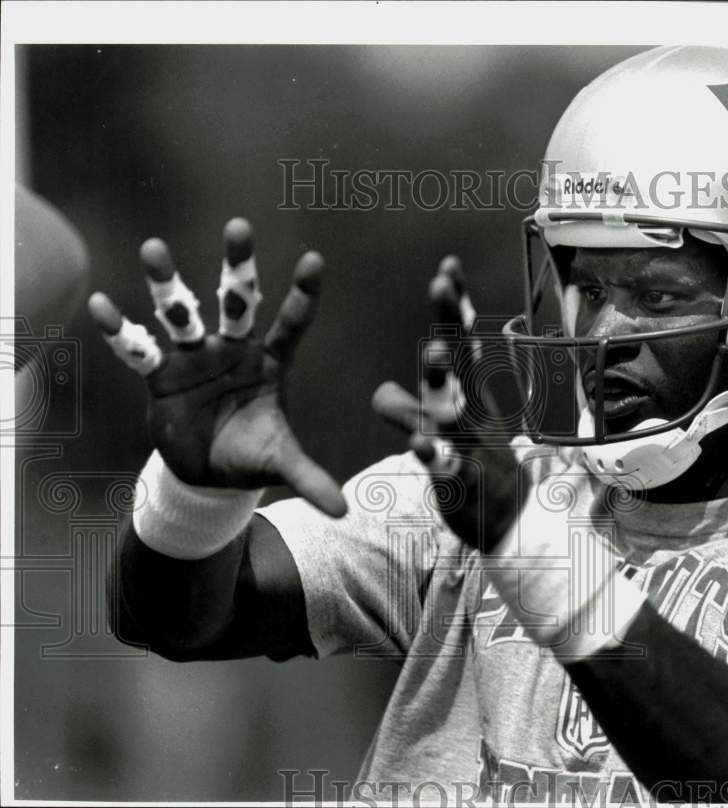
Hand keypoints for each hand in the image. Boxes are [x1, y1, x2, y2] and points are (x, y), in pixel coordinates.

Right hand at [88, 218, 346, 516]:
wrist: (208, 473)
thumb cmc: (252, 456)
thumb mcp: (281, 464)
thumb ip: (309, 479)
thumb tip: (343, 510)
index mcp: (270, 363)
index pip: (290, 323)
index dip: (302, 295)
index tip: (314, 260)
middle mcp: (233, 350)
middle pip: (236, 300)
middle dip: (237, 267)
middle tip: (239, 227)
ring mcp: (195, 358)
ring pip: (181, 313)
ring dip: (167, 284)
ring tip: (154, 248)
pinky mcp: (161, 376)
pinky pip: (139, 349)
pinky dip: (121, 331)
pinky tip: (102, 305)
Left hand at [371, 256, 527, 549]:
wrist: (505, 519)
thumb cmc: (472, 465)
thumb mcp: (439, 435)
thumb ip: (410, 410)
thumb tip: (380, 391)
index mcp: (466, 396)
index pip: (460, 344)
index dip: (455, 307)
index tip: (448, 265)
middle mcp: (473, 412)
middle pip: (462, 361)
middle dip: (451, 322)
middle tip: (440, 284)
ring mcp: (474, 445)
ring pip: (458, 407)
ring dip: (444, 378)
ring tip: (430, 351)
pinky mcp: (468, 482)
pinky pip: (452, 466)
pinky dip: (436, 455)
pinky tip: (418, 444)